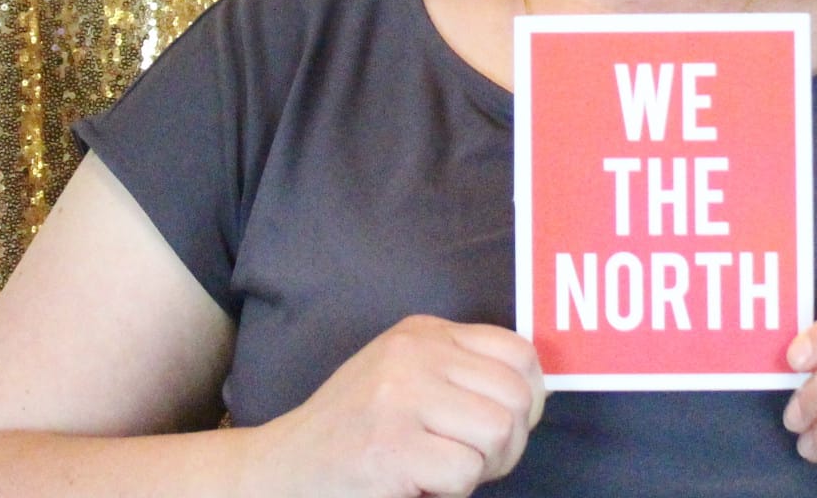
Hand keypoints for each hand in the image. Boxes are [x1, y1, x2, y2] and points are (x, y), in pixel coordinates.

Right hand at [253, 315, 546, 497]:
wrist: (281, 471)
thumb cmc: (353, 434)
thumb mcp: (405, 379)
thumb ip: (460, 373)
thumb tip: (535, 395)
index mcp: (422, 333)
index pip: (519, 352)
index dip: (530, 398)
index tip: (509, 427)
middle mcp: (414, 354)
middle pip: (517, 397)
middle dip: (510, 444)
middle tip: (472, 463)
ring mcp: (401, 397)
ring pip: (499, 433)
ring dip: (482, 469)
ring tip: (444, 472)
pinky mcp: (391, 447)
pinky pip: (466, 472)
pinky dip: (452, 492)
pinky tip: (418, 485)